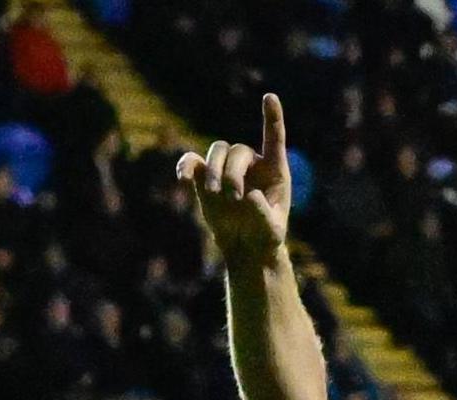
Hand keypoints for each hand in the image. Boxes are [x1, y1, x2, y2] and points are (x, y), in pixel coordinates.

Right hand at [181, 92, 294, 271]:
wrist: (244, 245)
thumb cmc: (265, 235)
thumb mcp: (271, 231)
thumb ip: (264, 215)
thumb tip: (249, 197)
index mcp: (274, 170)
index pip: (274, 139)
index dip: (272, 118)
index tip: (270, 97)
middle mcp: (250, 163)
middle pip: (236, 149)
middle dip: (232, 171)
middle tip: (233, 196)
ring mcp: (225, 167)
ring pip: (216, 151)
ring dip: (213, 170)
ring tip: (214, 194)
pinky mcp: (204, 176)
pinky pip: (192, 162)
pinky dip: (185, 166)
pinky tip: (182, 179)